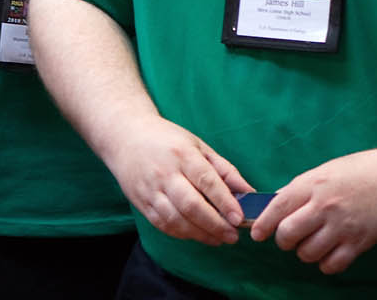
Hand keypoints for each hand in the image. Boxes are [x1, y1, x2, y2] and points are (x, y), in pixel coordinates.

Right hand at [105, 116, 249, 246]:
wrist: (126, 137)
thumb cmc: (168, 141)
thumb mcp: (198, 146)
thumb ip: (224, 170)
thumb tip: (250, 193)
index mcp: (183, 154)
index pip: (206, 180)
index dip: (224, 202)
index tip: (239, 218)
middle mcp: (165, 173)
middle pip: (191, 205)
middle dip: (214, 224)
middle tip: (232, 235)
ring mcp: (151, 189)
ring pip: (176, 219)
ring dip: (200, 234)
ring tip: (219, 239)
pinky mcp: (142, 202)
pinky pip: (163, 224)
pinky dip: (182, 234)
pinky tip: (197, 235)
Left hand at [252, 147, 376, 273]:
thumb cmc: (362, 170)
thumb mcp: (326, 170)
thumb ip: (301, 187)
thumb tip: (277, 202)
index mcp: (314, 184)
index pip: (278, 207)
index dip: (264, 223)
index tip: (257, 234)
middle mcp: (325, 206)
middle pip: (288, 234)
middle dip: (283, 240)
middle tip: (289, 237)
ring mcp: (342, 226)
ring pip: (307, 253)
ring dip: (305, 252)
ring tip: (313, 242)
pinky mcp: (359, 243)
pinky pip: (331, 265)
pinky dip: (326, 263)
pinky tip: (330, 252)